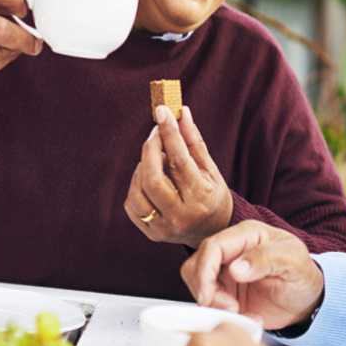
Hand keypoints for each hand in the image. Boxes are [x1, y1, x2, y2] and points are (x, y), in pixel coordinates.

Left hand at [125, 106, 233, 247]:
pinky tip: (150, 179)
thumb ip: (193, 142)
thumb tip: (181, 112)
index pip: (179, 161)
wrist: (214, 229)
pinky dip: (137, 185)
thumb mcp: (210, 168)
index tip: (163, 111)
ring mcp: (164, 229)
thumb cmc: (212, 194)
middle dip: (150, 149)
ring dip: (142, 168)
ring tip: (157, 159)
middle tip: (156, 133)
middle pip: (153, 179)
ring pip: (137, 192)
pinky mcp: (152, 234)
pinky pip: (131, 205)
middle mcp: (182, 217)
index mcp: (201, 198)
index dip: (169, 134)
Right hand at [181, 221, 323, 330]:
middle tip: (231, 308)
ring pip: (197, 283)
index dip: (204, 270)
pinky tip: (244, 316)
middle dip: (206, 290)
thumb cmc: (303, 276)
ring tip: (239, 312)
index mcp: (247, 234)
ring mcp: (225, 271)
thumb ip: (266, 258)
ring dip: (212, 303)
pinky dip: (220, 313)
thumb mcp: (294, 262)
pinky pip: (208, 301)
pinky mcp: (224, 291)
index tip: (208, 295)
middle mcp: (231, 250)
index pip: (212, 246)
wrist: (306, 302)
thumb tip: (234, 268)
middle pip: (197, 264)